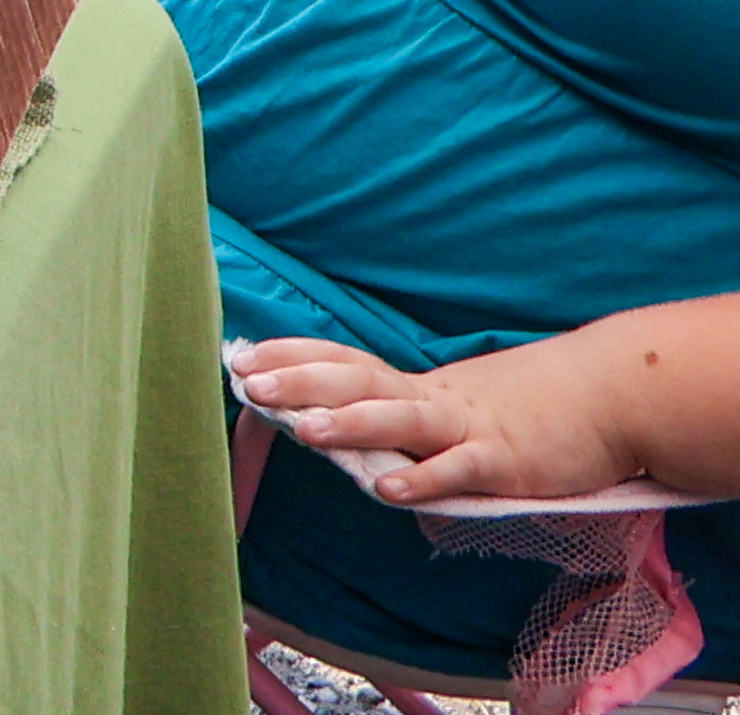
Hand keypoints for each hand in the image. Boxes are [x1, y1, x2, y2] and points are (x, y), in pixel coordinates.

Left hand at [234, 337, 656, 506]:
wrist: (607, 396)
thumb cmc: (525, 405)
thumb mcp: (452, 404)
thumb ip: (403, 414)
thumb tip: (334, 421)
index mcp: (416, 386)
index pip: (343, 361)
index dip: (292, 357)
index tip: (239, 356)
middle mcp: (432, 399)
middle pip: (358, 380)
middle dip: (301, 383)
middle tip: (247, 385)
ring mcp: (469, 427)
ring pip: (402, 419)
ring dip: (352, 423)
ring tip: (304, 430)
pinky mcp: (507, 461)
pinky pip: (460, 471)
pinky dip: (425, 480)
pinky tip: (391, 491)